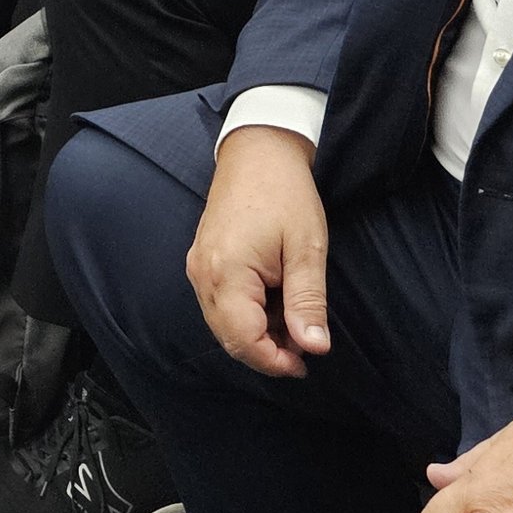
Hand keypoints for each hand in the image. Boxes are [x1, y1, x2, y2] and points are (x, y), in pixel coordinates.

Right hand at [187, 127, 330, 377]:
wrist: (258, 149)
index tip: (306, 362)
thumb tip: (313, 348)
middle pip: (229, 338)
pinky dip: (246, 314)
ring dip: (258, 333)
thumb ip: (306, 302)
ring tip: (293, 317)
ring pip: (223, 323)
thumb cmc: (285, 193)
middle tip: (304, 344)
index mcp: (226, 272)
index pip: (243, 341)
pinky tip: (274, 300)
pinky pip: (220, 304)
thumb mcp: (306, 249)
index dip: (275, 362)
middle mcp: (202, 274)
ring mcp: (198, 266)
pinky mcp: (202, 260)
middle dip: (267, 351)